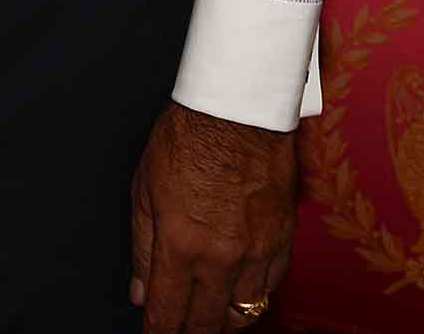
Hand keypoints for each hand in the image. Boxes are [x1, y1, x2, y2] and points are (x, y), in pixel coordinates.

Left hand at [129, 103, 295, 331]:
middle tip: (178, 332)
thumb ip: (142, 249)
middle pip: (207, 323)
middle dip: (189, 333)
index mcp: (180, 245)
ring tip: (208, 320)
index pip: (168, 313)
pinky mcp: (283, 242)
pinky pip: (270, 288)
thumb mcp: (144, 192)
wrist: (239, 112)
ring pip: (244, 313)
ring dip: (223, 322)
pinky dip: (254, 298)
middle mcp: (222, 258)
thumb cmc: (187, 141)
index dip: (159, 333)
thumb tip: (141, 293)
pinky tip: (239, 295)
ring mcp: (257, 253)